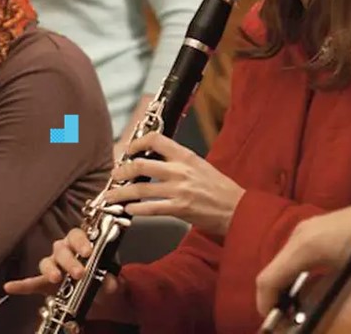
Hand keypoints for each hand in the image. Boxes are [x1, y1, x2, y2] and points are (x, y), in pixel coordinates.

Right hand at [3, 228, 135, 323]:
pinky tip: (10, 287)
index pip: (76, 236)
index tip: (88, 252)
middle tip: (79, 273)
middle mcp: (63, 252)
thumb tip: (110, 283)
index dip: (81, 242)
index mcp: (79, 245)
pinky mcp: (44, 283)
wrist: (96, 297)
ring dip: (50, 269)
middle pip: (61, 249)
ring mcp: (53, 266)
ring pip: (46, 262)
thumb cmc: (100, 280)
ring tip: (55, 278)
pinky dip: (21, 285)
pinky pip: (31, 282)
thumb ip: (110, 280)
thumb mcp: (109, 279)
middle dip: (69, 261)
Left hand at [103, 132, 243, 237]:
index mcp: (186, 157)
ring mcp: (179, 191)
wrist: (240, 210)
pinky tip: (128, 209)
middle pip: (140, 165)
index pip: (155, 140)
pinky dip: (136, 208)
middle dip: (122, 170)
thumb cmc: (221, 189)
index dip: (137, 143)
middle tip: (115, 174)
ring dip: (121, 193)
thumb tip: (154, 158)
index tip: (128, 150)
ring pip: (140, 189)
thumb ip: (178, 160)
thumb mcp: (201, 165)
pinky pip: (151, 208)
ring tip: (111, 195)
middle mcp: (180, 171)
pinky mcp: (180, 209)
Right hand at [255, 195, 350, 314]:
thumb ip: (324, 291)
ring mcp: (308, 227)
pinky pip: (297, 252)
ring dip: (286, 282)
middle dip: (274, 293)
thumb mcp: (350, 273)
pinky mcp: (319, 226)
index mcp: (304, 246)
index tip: (270, 319)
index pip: (268, 277)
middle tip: (282, 315)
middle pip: (274, 268)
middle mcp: (300, 234)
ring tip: (293, 303)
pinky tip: (309, 283)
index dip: (265, 302)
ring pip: (285, 259)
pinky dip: (296, 271)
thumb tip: (311, 307)